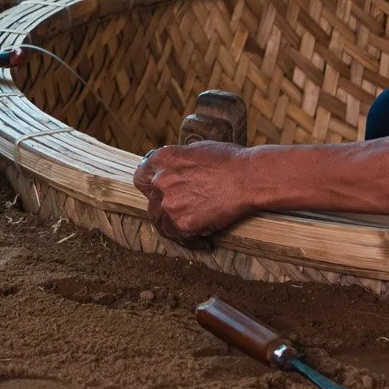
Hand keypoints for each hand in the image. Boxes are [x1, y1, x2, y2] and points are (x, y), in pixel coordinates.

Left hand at [132, 142, 253, 241]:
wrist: (248, 178)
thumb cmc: (230, 161)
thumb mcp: (197, 149)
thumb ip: (178, 162)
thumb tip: (175, 171)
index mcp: (161, 159)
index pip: (140, 177)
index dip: (150, 186)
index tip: (159, 192)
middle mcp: (159, 181)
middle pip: (150, 202)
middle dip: (163, 207)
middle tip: (180, 211)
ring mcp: (169, 204)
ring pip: (161, 222)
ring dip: (173, 225)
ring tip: (191, 228)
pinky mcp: (182, 224)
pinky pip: (179, 237)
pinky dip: (189, 239)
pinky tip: (202, 238)